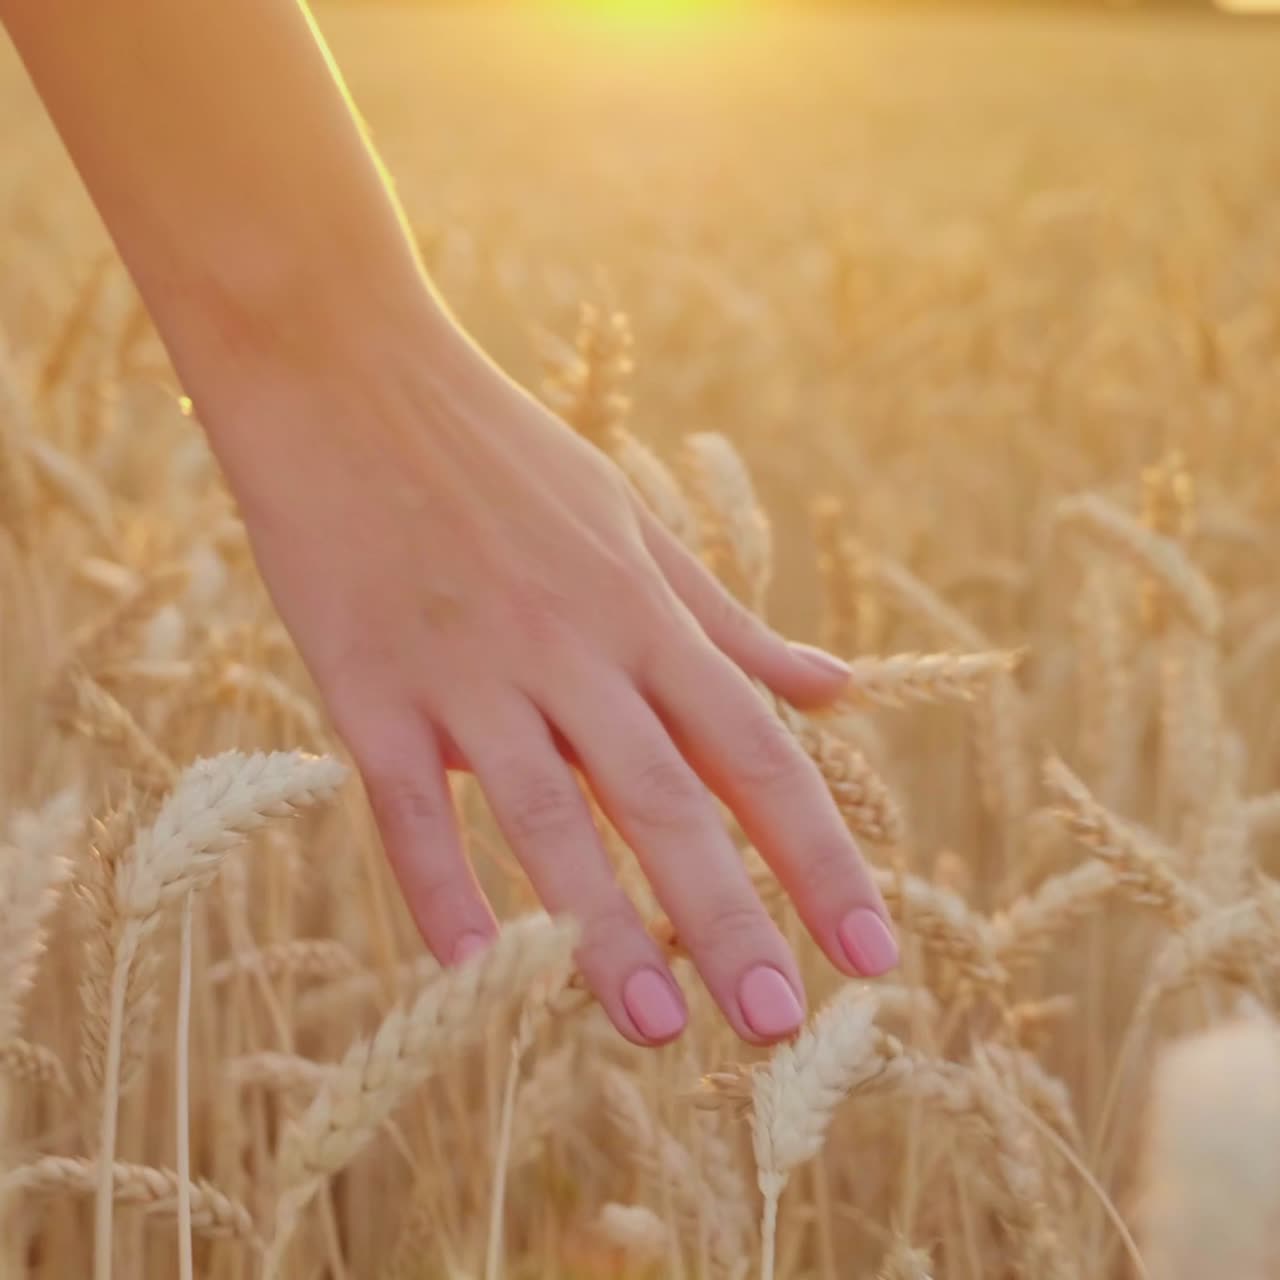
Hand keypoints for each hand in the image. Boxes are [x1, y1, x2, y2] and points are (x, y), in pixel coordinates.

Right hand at [205, 318, 897, 1046]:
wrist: (350, 373)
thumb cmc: (502, 453)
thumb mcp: (636, 523)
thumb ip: (729, 623)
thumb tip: (835, 692)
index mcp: (644, 613)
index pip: (756, 750)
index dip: (821, 857)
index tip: (872, 954)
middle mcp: (572, 647)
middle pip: (669, 799)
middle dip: (730, 917)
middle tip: (779, 1029)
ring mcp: (468, 668)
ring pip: (546, 814)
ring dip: (597, 926)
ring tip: (650, 1028)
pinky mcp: (367, 683)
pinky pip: (406, 803)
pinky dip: (435, 887)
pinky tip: (469, 973)